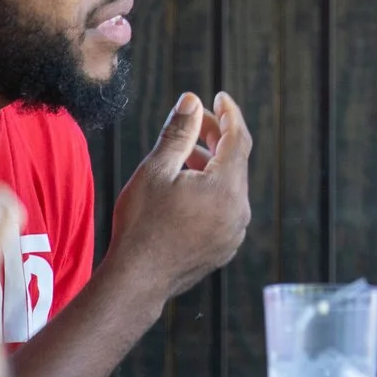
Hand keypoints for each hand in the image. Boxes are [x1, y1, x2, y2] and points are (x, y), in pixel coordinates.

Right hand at [106, 91, 253, 303]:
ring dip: (211, 166)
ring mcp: (235, 232)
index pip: (238, 138)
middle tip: (194, 121)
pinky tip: (185, 189)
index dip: (229, 114)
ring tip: (182, 155)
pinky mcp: (225, 247)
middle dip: (216, 137)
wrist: (137, 280)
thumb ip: (178, 132)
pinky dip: (211, 192)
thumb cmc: (142, 223)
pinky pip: (225, 209)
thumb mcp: (156, 170)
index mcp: (227, 188)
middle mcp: (240, 211)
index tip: (219, 97)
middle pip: (235, 162)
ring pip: (230, 186)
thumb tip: (192, 100)